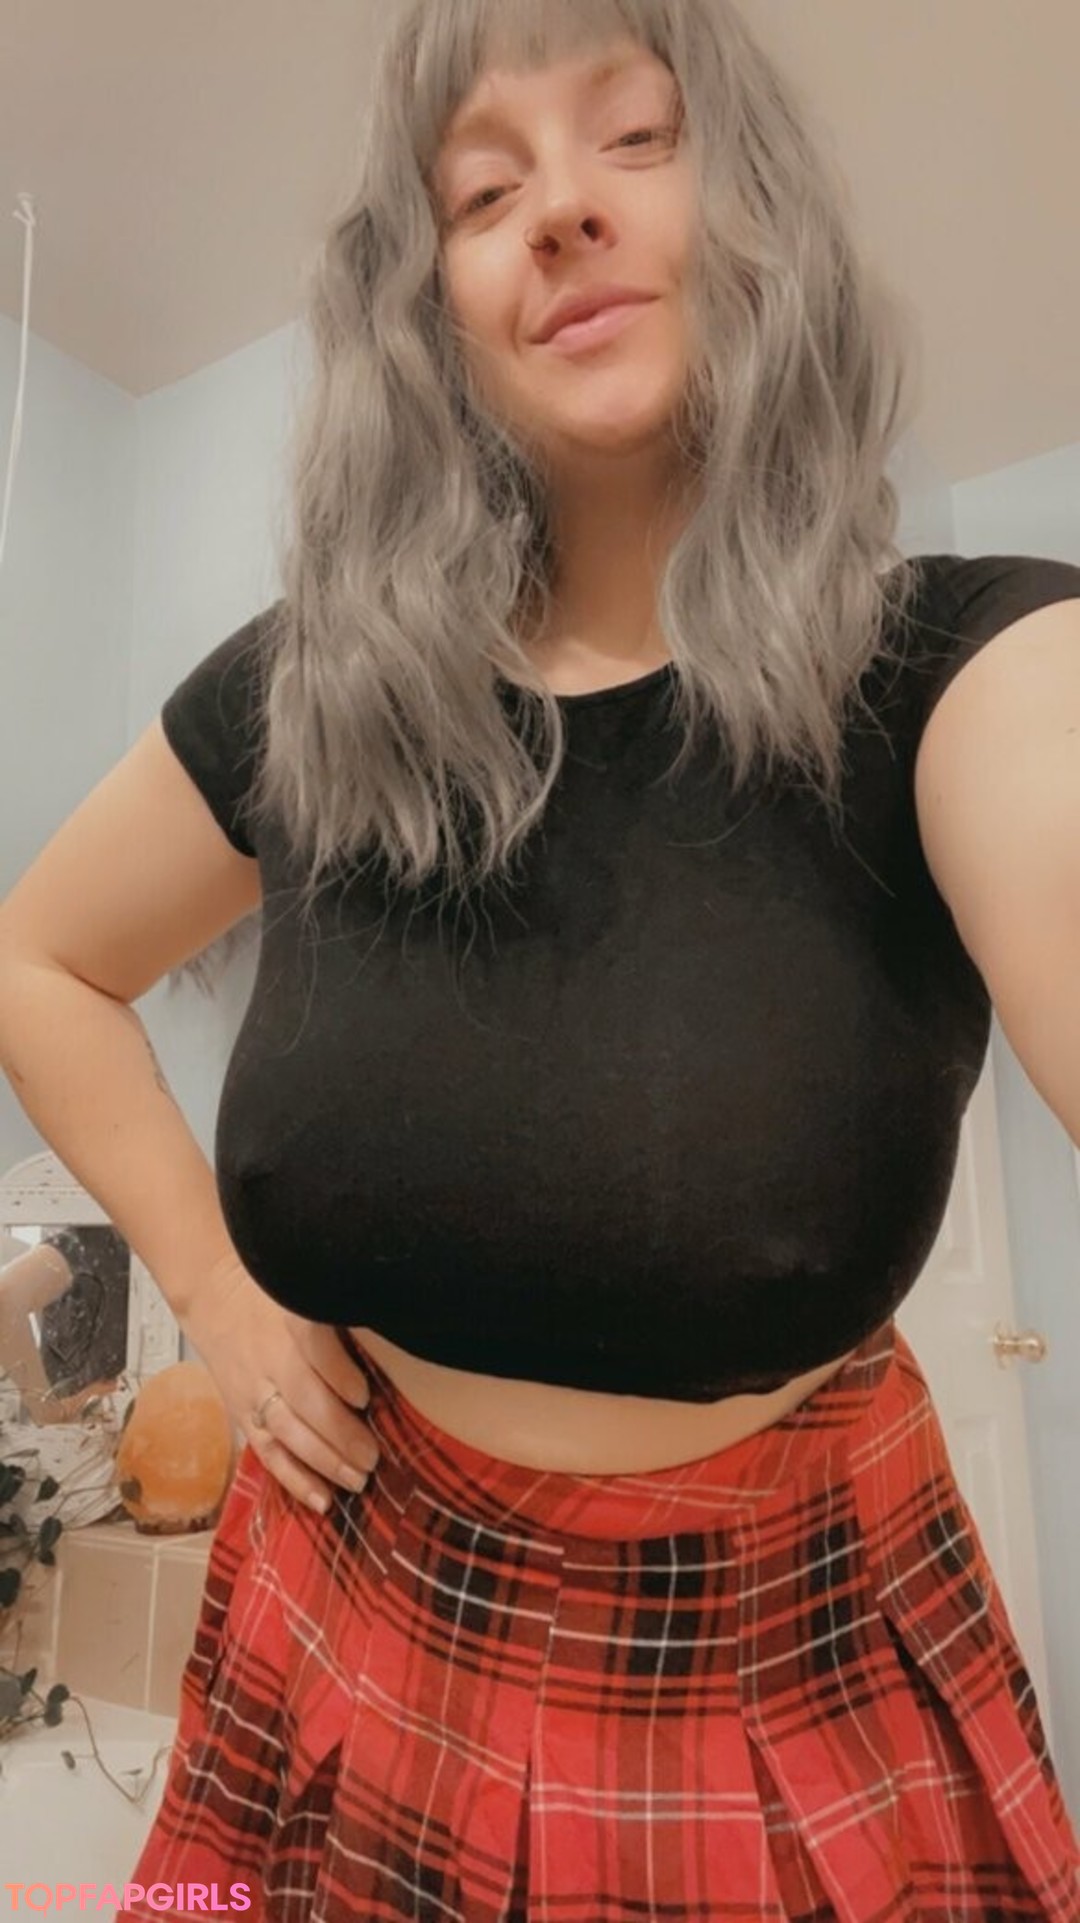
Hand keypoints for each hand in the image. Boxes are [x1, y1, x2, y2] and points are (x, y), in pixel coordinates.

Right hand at [180, 1260, 378, 1514]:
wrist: (214, 1297)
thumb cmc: (276, 1295)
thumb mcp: (306, 1291)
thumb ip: (341, 1314)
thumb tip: (393, 1328)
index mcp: (289, 1322)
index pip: (312, 1349)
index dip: (337, 1374)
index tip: (364, 1396)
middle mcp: (269, 1360)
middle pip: (301, 1399)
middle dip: (338, 1432)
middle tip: (373, 1457)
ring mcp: (254, 1392)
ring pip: (286, 1432)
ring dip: (322, 1462)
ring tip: (357, 1481)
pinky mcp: (244, 1416)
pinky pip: (268, 1453)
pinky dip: (294, 1479)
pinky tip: (322, 1501)